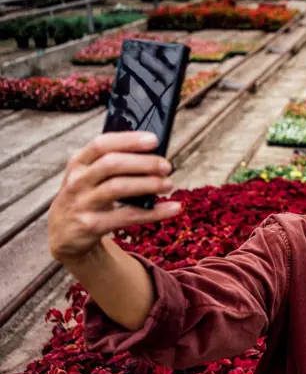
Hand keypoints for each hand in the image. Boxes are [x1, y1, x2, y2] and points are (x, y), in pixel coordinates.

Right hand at [48, 131, 182, 261]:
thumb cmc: (87, 196)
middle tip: (166, 166)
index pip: (101, 144)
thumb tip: (154, 154)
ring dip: (148, 184)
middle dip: (143, 163)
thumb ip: (112, 163)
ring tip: (169, 184)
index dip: (128, 140)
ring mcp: (83, 203)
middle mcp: (77, 181)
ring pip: (118, 188)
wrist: (64, 233)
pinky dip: (154, 212)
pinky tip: (173, 207)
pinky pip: (128, 216)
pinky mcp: (92, 225)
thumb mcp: (89, 176)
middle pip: (112, 164)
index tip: (154, 140)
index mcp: (78, 163)